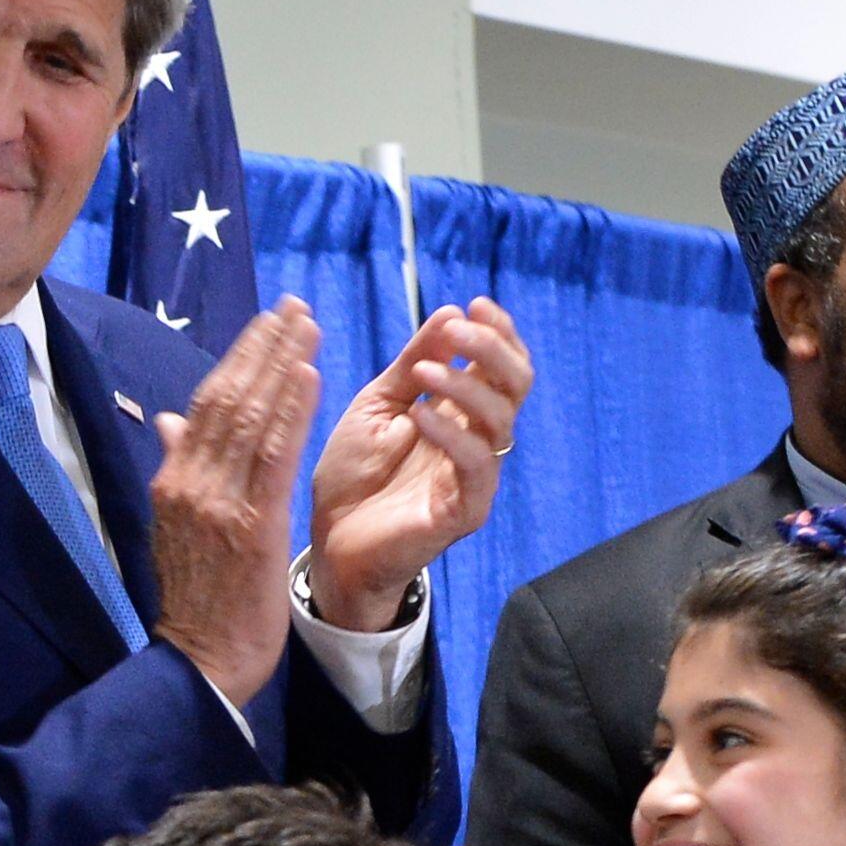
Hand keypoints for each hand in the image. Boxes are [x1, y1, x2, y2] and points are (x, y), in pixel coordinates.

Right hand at [147, 299, 326, 699]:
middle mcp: (190, 483)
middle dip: (263, 346)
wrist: (201, 660)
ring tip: (307, 325)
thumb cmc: (199, 599)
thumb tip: (166, 419)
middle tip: (294, 306)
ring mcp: (218, 503)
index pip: (205, 404)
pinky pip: (273, 456)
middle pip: (227, 397)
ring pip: (250, 417)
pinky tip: (309, 375)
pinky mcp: (251, 525)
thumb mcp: (176, 528)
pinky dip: (291, 412)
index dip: (239, 358)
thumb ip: (177, 469)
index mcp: (173, 481)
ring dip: (282, 364)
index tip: (268, 323)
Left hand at [305, 299, 525, 630]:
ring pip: (499, 420)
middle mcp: (477, 440)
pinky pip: (476, 465)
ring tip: (424, 373)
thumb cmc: (354, 475)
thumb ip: (412, 363)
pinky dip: (452, 433)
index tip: (474, 303)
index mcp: (461, 412)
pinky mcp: (463, 510)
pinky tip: (419, 415)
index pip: (502, 365)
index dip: (498, 332)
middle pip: (516, 385)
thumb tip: (450, 312)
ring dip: (465, 386)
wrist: (329, 542)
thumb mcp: (378, 404)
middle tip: (459, 329)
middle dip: (493, 349)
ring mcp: (474, 477)